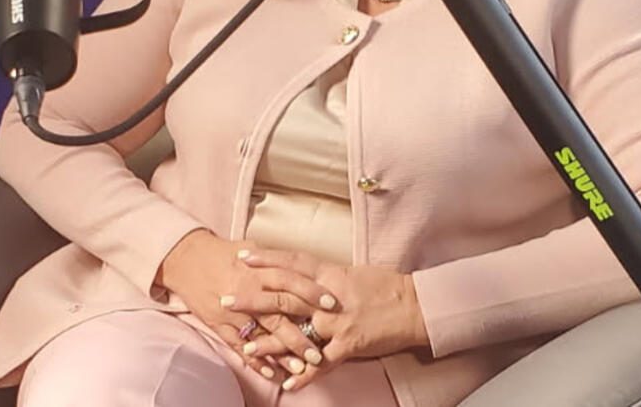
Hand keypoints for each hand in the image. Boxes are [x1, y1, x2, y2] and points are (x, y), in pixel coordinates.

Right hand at [156, 230, 338, 380]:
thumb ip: (276, 260)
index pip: (291, 281)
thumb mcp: (251, 248)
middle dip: (300, 336)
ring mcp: (232, 311)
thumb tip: (304, 266)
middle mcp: (247, 292)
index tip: (332, 305)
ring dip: (280, 354)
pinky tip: (270, 373)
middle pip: (278, 316)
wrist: (186, 258)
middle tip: (319, 353)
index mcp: (258, 270)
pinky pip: (238, 345)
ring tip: (300, 369)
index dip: (312, 293)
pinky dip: (254, 360)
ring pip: (260, 336)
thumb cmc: (222, 252)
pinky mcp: (218, 324)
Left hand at [224, 248, 430, 391]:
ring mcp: (338, 323)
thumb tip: (302, 271)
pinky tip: (287, 382)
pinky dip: (305, 374)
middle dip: (253, 300)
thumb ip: (324, 275)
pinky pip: (322, 363)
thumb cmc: (385, 287)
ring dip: (271, 343)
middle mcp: (329, 298)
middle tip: (226, 301)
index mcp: (330, 275)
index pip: (292, 263)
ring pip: (298, 332)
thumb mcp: (351, 273)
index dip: (266, 259)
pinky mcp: (349, 346)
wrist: (414, 306)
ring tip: (246, 349)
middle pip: (284, 296)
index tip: (241, 258)